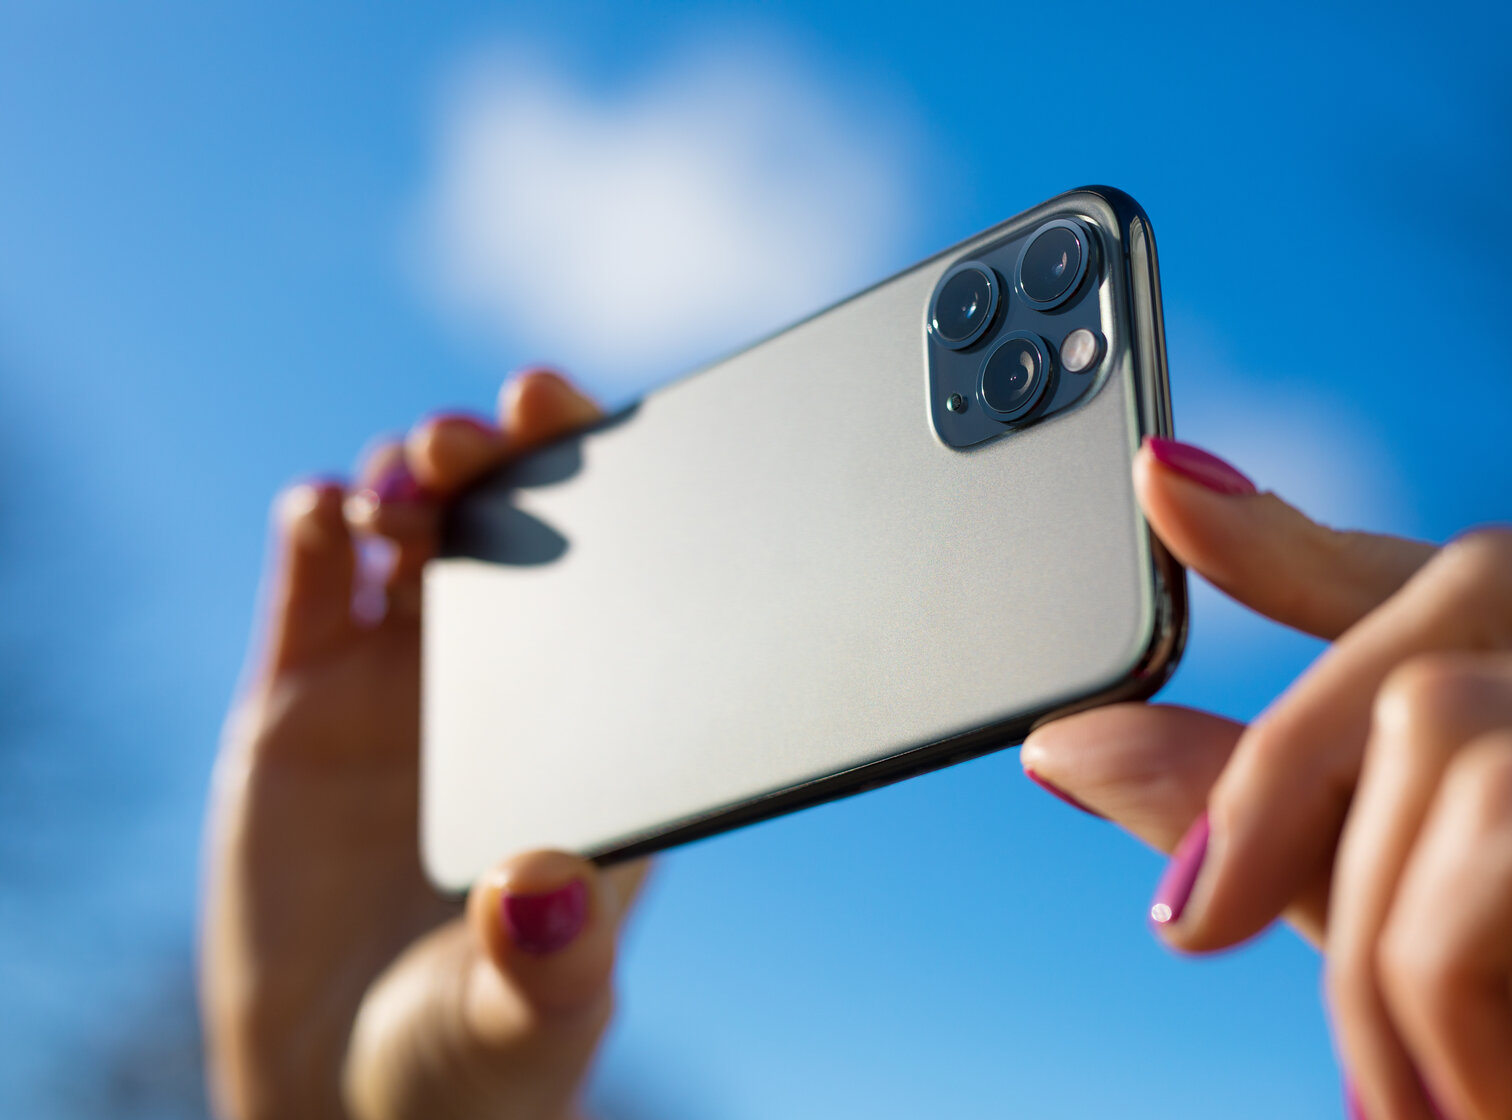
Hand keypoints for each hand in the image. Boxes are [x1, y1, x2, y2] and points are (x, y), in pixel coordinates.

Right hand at [202, 370, 645, 1119]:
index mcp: (598, 729)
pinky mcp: (304, 695)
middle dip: (502, 454)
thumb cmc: (475, 1054)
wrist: (343, 1089)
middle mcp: (509, 683)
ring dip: (414, 473)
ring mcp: (403, 680)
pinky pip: (315, 575)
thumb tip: (549, 882)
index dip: (609, 486)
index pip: (623, 577)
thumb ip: (549, 957)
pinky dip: (318, 520)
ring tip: (408, 480)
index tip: (591, 429)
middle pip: (516, 522)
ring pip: (417, 527)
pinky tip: (327, 513)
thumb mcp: (530, 1014)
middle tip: (488, 427)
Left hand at [1021, 437, 1511, 1119]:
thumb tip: (1072, 740)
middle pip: (1469, 589)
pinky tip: (1477, 1090)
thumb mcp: (1444, 958)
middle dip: (1290, 753)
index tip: (1165, 486)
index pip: (1473, 575)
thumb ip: (1289, 828)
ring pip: (1447, 710)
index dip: (1309, 526)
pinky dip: (1435, 965)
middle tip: (1190, 926)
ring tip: (1407, 1092)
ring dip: (1372, 927)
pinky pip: (1498, 807)